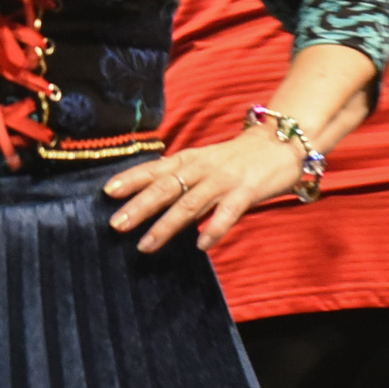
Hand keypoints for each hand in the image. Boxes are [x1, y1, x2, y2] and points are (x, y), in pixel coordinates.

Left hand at [103, 128, 303, 252]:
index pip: (155, 168)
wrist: (281, 142)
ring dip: (167, 225)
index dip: (131, 179)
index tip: (107, 192)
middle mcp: (202, 167)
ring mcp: (224, 179)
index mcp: (189, 159)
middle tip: (116, 224)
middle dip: (139, 206)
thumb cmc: (237, 158)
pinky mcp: (247, 190)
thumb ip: (180, 177)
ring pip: (190, 202)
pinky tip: (201, 244)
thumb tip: (148, 196)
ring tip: (146, 245)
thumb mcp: (204, 161)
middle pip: (166, 187)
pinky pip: (228, 211)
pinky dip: (214, 227)